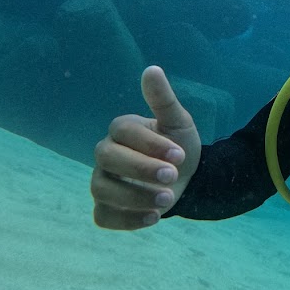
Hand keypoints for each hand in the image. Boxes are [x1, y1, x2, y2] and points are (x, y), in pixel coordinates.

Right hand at [90, 66, 200, 229]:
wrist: (188, 179)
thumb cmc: (178, 146)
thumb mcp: (178, 122)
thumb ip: (163, 99)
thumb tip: (152, 69)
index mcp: (122, 131)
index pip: (123, 131)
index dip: (150, 143)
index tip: (179, 154)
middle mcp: (106, 155)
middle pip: (107, 158)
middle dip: (140, 169)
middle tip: (173, 177)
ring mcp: (103, 182)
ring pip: (102, 189)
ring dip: (134, 196)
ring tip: (167, 200)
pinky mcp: (107, 208)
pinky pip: (103, 216)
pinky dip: (125, 220)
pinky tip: (153, 218)